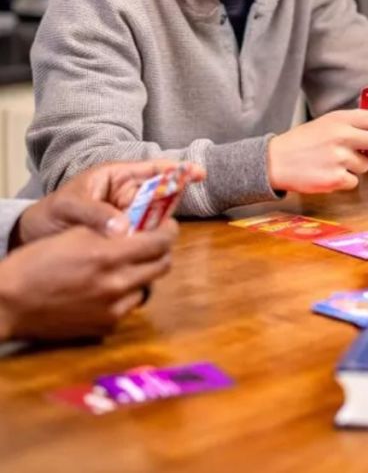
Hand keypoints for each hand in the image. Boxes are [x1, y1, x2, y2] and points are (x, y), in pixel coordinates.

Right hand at [0, 221, 177, 341]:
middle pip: (163, 265)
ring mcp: (114, 308)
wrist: (9, 303)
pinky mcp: (107, 325)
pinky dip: (125, 296)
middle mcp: (117, 283)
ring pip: (148, 287)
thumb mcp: (74, 235)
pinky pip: (129, 307)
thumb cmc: (36, 263)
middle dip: (161, 252)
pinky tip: (108, 289)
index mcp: (109, 255)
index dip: (168, 231)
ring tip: (126, 267)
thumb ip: (111, 231)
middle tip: (152, 244)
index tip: (167, 226)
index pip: (160, 241)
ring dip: (143, 275)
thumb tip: (140, 225)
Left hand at [13, 161, 205, 247]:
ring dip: (159, 230)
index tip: (199, 174)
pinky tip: (145, 254)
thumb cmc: (50, 213)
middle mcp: (129, 196)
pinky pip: (146, 238)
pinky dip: (149, 245)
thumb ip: (95, 213)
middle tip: (164, 226)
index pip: (155, 169)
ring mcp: (130, 217)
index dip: (179, 170)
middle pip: (162, 196)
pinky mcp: (128, 238)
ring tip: (151, 243)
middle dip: (170, 208)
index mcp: (118, 177)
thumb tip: (124, 228)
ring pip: (157, 220)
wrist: (34, 238)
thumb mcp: (69, 207)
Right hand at [267, 110, 367, 192]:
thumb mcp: (325, 123)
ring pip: (366, 166)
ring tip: (334, 163)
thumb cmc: (302, 142)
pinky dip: (344, 181)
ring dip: (355, 167)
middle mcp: (342, 136)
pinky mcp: (336, 178)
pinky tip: (328, 174)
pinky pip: (354, 182)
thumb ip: (350, 124)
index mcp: (340, 119)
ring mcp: (340, 158)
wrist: (275, 161)